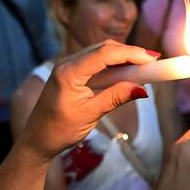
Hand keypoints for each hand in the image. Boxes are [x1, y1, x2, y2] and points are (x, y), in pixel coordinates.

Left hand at [20, 40, 158, 159]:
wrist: (37, 140)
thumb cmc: (59, 131)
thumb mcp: (90, 115)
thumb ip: (115, 97)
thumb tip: (143, 89)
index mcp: (68, 73)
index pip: (104, 54)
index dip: (130, 53)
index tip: (152, 59)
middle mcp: (67, 63)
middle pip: (103, 48)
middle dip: (130, 52)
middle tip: (153, 62)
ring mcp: (68, 66)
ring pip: (100, 52)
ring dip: (123, 57)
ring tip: (145, 66)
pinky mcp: (72, 72)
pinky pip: (96, 62)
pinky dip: (114, 65)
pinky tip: (128, 72)